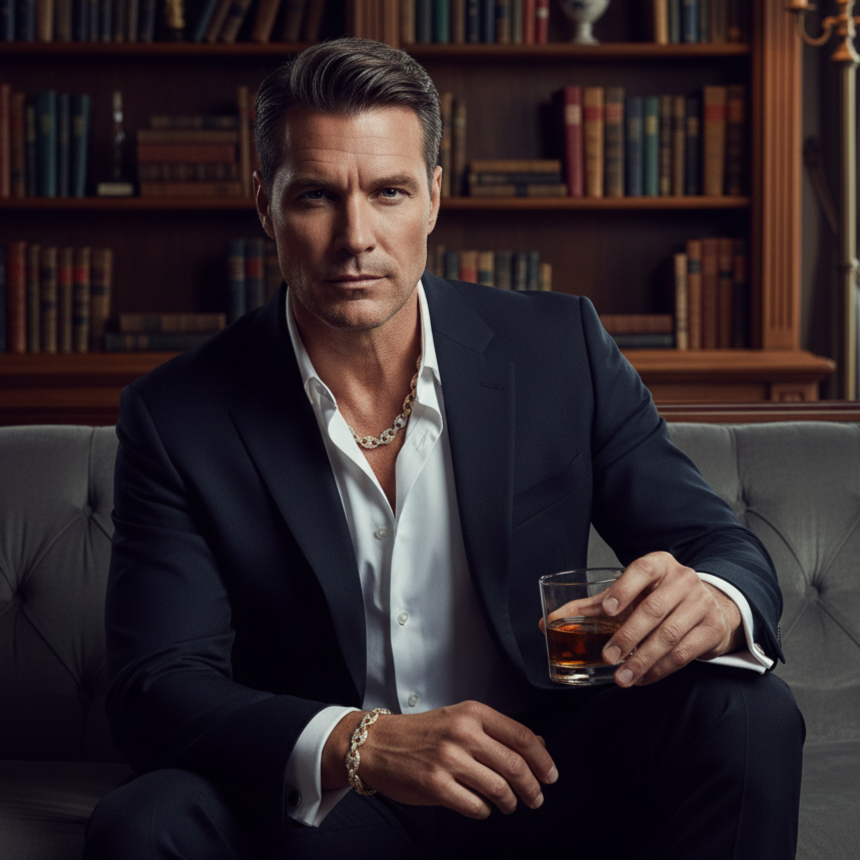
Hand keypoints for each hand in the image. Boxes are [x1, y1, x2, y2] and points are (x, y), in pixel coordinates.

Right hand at [322, 701, 557, 818]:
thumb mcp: (461, 719)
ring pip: (499, 789)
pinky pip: (476, 807)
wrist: (378, 744)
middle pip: (515, 765)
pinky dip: (485, 811)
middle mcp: (462, 733)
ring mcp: (448, 760)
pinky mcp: (435, 786)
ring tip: (510, 804)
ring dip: (511, 802)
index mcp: (472, 713)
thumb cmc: (423, 733)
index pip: (521, 736)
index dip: (542, 760)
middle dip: (533, 788)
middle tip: (537, 798)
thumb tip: (539, 745)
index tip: (551, 775)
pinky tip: (482, 806)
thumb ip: (498, 731)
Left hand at [595, 552, 743, 686]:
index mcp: (660, 564)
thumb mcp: (632, 593)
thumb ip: (595, 605)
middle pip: (653, 608)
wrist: (709, 605)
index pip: (641, 569)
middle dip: (628, 635)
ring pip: (669, 635)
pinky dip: (660, 669)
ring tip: (622, 676)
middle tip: (609, 656)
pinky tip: (643, 677)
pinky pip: (684, 653)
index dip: (624, 589)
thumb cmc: (661, 596)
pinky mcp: (712, 628)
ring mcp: (701, 603)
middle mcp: (683, 579)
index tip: (607, 610)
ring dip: (642, 659)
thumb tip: (552, 621)